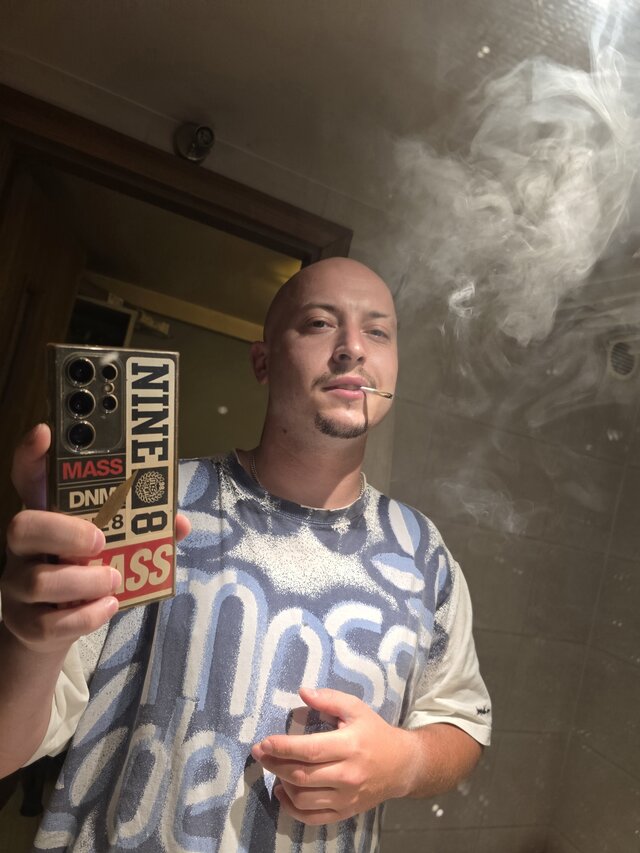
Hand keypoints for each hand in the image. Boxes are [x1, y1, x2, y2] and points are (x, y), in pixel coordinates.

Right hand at [2, 424, 190, 654]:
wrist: (53, 629)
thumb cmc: (86, 572)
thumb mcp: (111, 548)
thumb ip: (142, 531)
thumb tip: (180, 522)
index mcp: (47, 518)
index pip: (28, 480)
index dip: (31, 456)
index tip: (46, 433)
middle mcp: (25, 548)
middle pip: (21, 527)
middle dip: (64, 532)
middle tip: (100, 542)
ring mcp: (19, 585)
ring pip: (38, 580)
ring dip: (84, 582)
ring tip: (114, 582)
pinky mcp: (26, 623)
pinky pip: (49, 621)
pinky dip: (85, 615)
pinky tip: (107, 606)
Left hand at [250, 687, 414, 824]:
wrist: (402, 765)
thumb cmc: (375, 733)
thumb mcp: (356, 708)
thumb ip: (329, 699)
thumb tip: (302, 692)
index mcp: (349, 746)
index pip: (310, 750)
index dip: (283, 747)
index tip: (264, 742)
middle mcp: (347, 775)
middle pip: (302, 775)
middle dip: (275, 764)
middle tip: (259, 753)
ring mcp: (346, 798)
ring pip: (304, 798)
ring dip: (282, 784)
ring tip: (274, 769)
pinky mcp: (345, 812)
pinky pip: (313, 818)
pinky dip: (292, 809)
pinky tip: (283, 792)